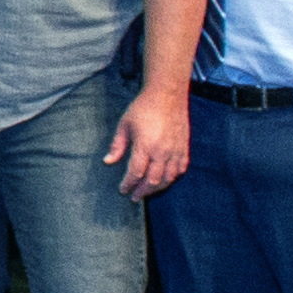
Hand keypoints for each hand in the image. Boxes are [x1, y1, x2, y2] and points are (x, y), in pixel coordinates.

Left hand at [104, 85, 190, 199]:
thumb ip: (117, 145)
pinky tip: (165, 180)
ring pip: (168, 178)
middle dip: (142, 191)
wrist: (167, 94)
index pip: (135, 173)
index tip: (123, 190)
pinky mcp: (184, 147)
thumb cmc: (143, 108)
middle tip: (134, 197)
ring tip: (147, 192)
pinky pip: (180, 169)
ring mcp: (175, 150)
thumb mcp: (125, 125)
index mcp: (145, 146)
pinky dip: (172, 177)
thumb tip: (108, 162)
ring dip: (156, 188)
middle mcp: (162, 151)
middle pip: (152, 180)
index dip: (128, 184)